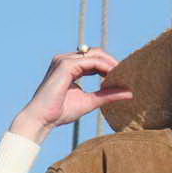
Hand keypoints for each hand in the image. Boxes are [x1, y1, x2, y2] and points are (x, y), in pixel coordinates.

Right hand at [10, 48, 132, 142]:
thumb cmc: (60, 112)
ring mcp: (64, 60)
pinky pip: (91, 61)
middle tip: (127, 75)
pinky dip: (104, 68)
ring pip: (95, 55)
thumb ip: (107, 95)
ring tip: (122, 77)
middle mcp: (65, 59)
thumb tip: (129, 92)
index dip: (110, 66)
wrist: (42, 119)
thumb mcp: (90, 101)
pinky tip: (113, 77)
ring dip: (111, 65)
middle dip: (113, 63)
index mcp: (69, 66)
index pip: (94, 59)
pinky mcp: (65, 65)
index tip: (124, 77)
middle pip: (97, 53)